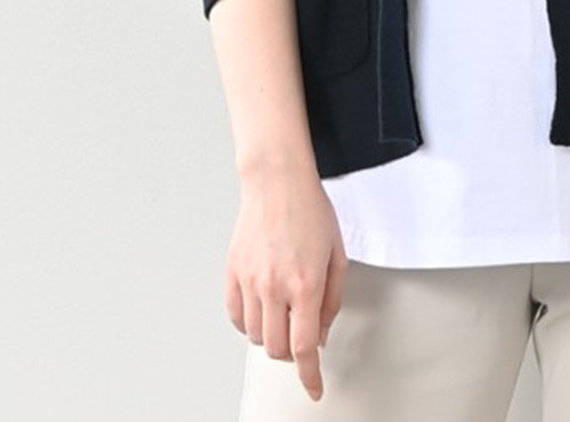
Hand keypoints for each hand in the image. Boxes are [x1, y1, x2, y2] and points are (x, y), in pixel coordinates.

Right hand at [224, 159, 347, 402]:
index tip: (313, 389)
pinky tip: (261, 310)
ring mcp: (250, 281)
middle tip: (301, 336)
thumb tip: (320, 334)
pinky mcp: (232, 273)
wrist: (278, 181)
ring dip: (272, 336)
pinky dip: (249, 323)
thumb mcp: (337, 255)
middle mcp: (275, 287)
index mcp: (305, 284)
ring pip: (256, 336)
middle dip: (292, 352)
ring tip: (283, 313)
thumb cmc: (311, 210)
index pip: (304, 348)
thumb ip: (331, 300)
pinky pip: (236, 316)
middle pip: (277, 349)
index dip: (310, 375)